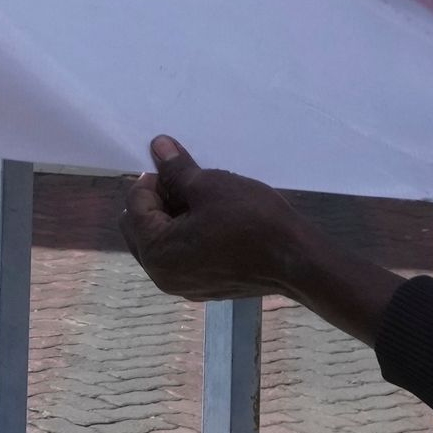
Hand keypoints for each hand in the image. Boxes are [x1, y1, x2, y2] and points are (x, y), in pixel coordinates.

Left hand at [120, 136, 407, 342]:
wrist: (297, 260)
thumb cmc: (251, 220)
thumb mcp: (210, 185)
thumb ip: (176, 169)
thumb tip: (157, 146)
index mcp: (157, 253)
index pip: (134, 206)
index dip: (153, 178)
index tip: (179, 166)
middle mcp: (162, 276)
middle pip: (140, 228)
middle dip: (156, 200)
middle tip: (187, 181)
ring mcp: (183, 286)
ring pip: (160, 242)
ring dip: (171, 217)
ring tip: (201, 198)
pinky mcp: (203, 287)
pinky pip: (180, 255)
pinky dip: (185, 234)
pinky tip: (211, 219)